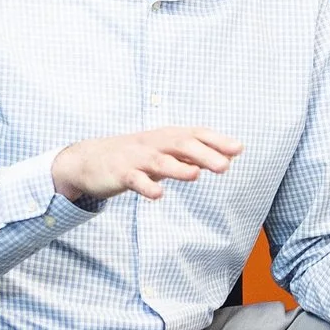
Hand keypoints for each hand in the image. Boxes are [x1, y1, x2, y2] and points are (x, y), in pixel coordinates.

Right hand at [53, 126, 244, 202]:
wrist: (90, 160)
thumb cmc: (136, 156)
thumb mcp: (166, 153)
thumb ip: (194, 155)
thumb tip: (227, 157)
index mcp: (167, 137)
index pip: (196, 134)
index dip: (217, 140)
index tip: (238, 148)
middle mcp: (154, 144)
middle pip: (181, 145)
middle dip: (204, 153)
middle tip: (225, 166)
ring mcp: (136, 159)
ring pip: (159, 161)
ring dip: (178, 168)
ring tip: (195, 175)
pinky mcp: (120, 174)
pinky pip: (135, 180)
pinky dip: (146, 187)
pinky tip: (158, 195)